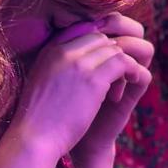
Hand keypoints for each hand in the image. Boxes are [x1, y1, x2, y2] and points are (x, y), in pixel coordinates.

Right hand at [9, 20, 151, 164]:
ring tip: (126, 77)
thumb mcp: (42, 78)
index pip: (81, 28)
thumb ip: (57, 63)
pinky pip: (122, 62)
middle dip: (111, 51)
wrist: (34, 139)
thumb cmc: (39, 116)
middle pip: (99, 36)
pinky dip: (131, 69)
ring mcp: (77, 63)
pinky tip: (133, 79)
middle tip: (117, 71)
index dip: (97, 41)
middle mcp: (63, 51)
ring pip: (112, 48)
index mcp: (49, 49)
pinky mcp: (93, 80)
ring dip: (122, 62)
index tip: (104, 57)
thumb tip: (79, 57)